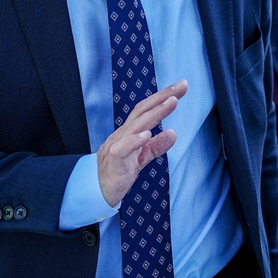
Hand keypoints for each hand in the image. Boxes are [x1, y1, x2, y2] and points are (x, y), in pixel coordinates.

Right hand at [97, 80, 184, 206]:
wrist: (95, 191)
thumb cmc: (117, 171)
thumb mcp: (141, 158)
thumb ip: (155, 146)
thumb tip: (173, 133)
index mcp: (130, 131)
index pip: (147, 109)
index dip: (163, 97)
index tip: (182, 86)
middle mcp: (124, 134)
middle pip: (143, 110)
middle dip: (163, 96)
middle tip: (182, 86)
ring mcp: (117, 145)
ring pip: (137, 125)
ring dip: (155, 113)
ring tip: (172, 102)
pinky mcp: (114, 161)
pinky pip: (122, 149)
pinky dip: (134, 141)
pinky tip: (147, 134)